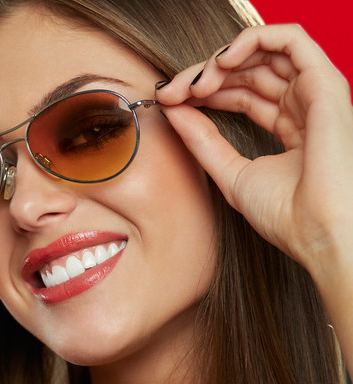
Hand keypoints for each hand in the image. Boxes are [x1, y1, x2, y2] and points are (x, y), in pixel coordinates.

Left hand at [155, 24, 352, 271]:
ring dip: (221, 59)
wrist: (319, 233)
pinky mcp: (324, 84)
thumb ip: (201, 139)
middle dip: (203, 74)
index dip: (203, 90)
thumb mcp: (230, 172)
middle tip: (172, 92)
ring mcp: (316, 93)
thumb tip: (172, 108)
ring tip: (194, 83)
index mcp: (291, 126)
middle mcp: (306, 105)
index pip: (242, 91)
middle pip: (249, 69)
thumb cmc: (288, 215)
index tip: (169, 101)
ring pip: (265, 51)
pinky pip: (291, 39)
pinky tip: (221, 61)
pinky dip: (252, 40)